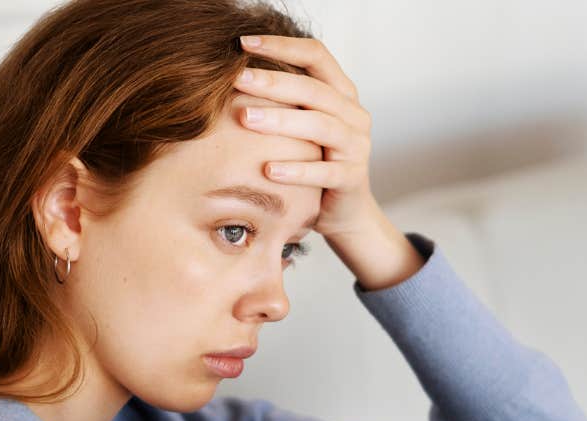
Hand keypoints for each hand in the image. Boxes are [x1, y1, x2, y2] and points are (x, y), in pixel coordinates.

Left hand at [232, 35, 380, 245]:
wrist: (345, 211)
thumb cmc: (314, 162)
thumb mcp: (300, 126)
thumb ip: (281, 101)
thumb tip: (229, 75)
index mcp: (341, 94)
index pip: (316, 55)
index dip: (282, 46)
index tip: (243, 43)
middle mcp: (354, 115)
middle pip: (315, 90)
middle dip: (274, 82)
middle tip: (238, 79)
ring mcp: (357, 147)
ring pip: (322, 126)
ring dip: (282, 121)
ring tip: (246, 119)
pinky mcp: (353, 179)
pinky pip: (325, 172)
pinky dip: (297, 170)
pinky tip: (268, 170)